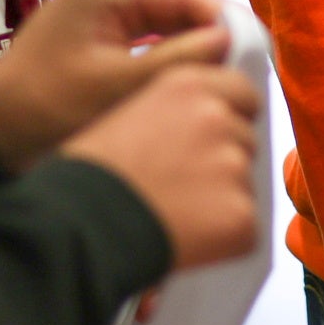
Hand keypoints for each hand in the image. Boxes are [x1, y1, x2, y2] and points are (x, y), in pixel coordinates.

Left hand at [0, 0, 228, 170]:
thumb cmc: (45, 107)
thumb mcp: (118, 86)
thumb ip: (177, 59)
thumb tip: (230, 39)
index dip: (228, 22)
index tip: (260, 52)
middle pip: (180, 5)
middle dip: (214, 36)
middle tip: (250, 70)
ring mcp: (100, 4)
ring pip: (168, 22)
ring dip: (194, 48)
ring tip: (226, 78)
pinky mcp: (98, 27)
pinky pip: (148, 35)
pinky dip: (171, 55)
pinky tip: (191, 81)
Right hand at [61, 57, 262, 269]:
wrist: (78, 227)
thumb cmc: (88, 176)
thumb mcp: (127, 114)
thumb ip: (176, 110)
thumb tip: (210, 119)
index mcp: (188, 86)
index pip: (242, 92)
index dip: (231, 116)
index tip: (216, 136)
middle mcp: (216, 117)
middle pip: (245, 139)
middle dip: (223, 160)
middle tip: (181, 184)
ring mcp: (233, 166)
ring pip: (244, 184)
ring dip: (221, 198)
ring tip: (172, 212)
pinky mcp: (241, 214)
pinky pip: (243, 226)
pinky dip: (222, 237)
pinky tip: (183, 237)